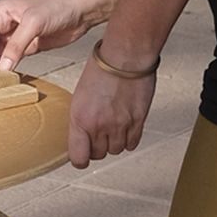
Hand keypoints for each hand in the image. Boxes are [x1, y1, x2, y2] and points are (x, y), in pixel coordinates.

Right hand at [0, 0, 104, 71]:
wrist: (80, 11)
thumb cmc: (58, 7)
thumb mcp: (34, 24)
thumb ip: (16, 45)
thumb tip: (2, 66)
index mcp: (2, 12)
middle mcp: (5, 22)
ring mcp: (15, 35)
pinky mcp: (26, 45)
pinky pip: (9, 57)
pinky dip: (4, 66)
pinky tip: (3, 75)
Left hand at [68, 52, 155, 167]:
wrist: (125, 57)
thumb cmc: (101, 69)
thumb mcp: (79, 96)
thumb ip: (81, 119)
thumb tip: (82, 135)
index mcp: (80, 119)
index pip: (78, 157)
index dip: (80, 159)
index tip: (81, 157)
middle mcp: (100, 126)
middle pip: (98, 155)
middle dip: (97, 148)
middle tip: (97, 136)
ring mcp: (120, 125)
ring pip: (116, 150)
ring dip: (114, 143)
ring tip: (112, 127)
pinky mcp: (137, 122)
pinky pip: (132, 144)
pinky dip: (128, 139)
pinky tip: (125, 127)